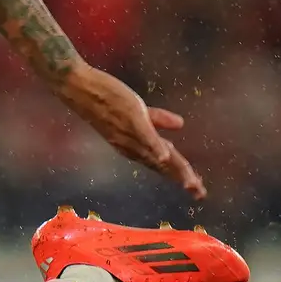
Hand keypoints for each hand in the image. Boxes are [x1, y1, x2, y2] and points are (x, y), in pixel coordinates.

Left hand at [55, 63, 205, 199]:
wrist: (80, 87)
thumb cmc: (107, 98)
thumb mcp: (137, 111)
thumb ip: (158, 119)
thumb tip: (181, 124)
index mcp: (134, 144)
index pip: (162, 164)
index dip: (180, 175)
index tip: (197, 189)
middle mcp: (131, 145)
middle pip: (161, 165)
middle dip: (182, 179)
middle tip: (200, 193)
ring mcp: (130, 132)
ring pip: (155, 155)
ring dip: (174, 169)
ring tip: (191, 183)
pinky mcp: (130, 118)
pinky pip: (144, 135)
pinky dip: (154, 146)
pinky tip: (166, 156)